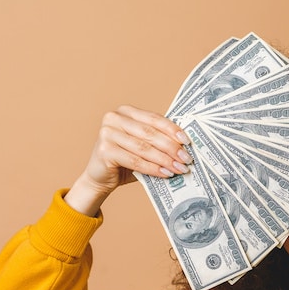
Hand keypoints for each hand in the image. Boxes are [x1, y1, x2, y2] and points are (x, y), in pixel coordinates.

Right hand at [66, 105, 192, 215]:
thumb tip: (185, 146)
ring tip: (180, 168)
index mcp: (126, 112)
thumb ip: (157, 141)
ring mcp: (107, 133)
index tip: (188, 141)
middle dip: (172, 147)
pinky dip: (153, 168)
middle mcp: (114, 118)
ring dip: (165, 160)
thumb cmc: (125, 161)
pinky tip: (166, 174)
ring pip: (144, 148)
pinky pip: (135, 161)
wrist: (100, 177)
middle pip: (150, 133)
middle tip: (187, 158)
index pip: (154, 118)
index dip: (172, 129)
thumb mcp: (142, 146)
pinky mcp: (105, 150)